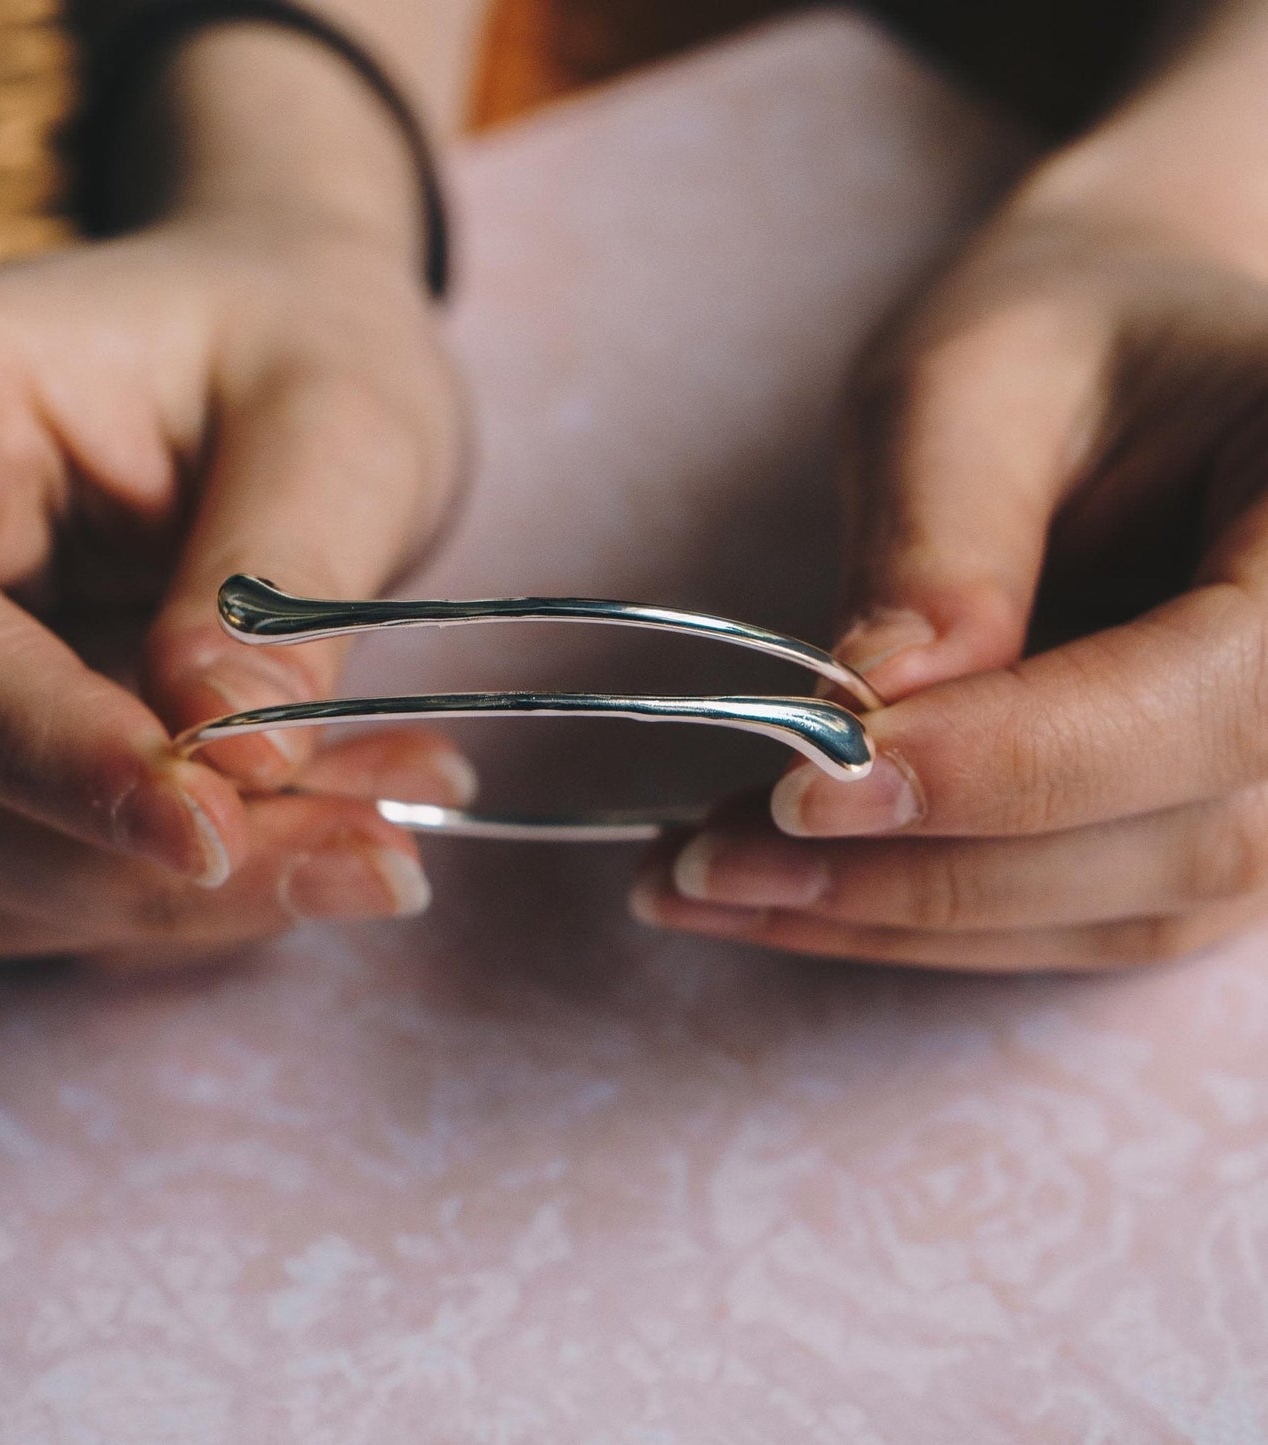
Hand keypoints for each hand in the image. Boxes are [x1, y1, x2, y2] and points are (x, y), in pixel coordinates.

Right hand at [0, 212, 472, 965]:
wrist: (294, 346)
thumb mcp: (338, 417)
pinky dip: (210, 891)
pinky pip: (68, 879)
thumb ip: (280, 574)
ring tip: (391, 827)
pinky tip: (343, 818)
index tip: (212, 831)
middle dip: (153, 865)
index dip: (35, 748)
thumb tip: (236, 750)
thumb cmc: (305, 338)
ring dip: (202, 897)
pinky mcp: (1, 750)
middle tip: (378, 860)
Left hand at [632, 201, 1267, 969]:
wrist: (1124, 361)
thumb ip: (939, 542)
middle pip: (1170, 844)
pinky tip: (785, 890)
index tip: (806, 787)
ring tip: (716, 883)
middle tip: (712, 863)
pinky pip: (1079, 917)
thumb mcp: (974, 381)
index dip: (1006, 767)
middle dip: (920, 871)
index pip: (1202, 700)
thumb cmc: (1064, 329)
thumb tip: (867, 716)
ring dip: (899, 917)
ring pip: (1115, 911)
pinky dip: (924, 916)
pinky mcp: (1212, 823)